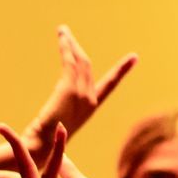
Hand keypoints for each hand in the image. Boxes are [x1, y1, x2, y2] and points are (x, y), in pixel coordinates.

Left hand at [19, 25, 136, 146]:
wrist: (43, 147)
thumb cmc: (46, 141)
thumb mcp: (59, 123)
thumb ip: (62, 111)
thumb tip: (55, 108)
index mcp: (91, 107)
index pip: (109, 84)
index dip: (122, 70)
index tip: (134, 58)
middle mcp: (90, 99)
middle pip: (87, 65)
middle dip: (77, 47)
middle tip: (66, 32)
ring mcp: (81, 94)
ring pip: (79, 60)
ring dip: (69, 43)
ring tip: (61, 30)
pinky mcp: (69, 90)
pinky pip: (69, 62)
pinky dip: (65, 47)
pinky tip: (61, 37)